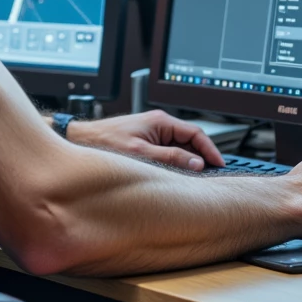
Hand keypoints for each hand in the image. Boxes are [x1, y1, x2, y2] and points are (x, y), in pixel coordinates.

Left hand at [65, 109, 224, 171]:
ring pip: (179, 149)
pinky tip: (176, 177)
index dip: (211, 150)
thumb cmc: (104, 142)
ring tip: (196, 179)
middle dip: (202, 158)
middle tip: (212, 175)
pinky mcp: (146, 142)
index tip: (220, 164)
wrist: (81, 140)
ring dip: (188, 162)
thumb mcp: (141, 153)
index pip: (196, 134)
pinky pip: (168, 152)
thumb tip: (196, 163)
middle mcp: (158, 125)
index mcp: (160, 121)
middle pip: (190, 142)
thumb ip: (170, 158)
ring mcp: (152, 133)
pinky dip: (176, 164)